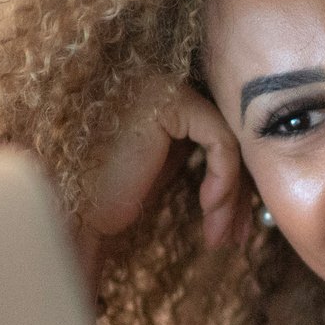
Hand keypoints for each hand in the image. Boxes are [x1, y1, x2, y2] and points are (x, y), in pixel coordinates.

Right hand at [73, 81, 250, 279]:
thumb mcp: (164, 170)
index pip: (218, 135)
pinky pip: (221, 141)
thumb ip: (202, 158)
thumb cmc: (110, 197)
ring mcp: (166, 89)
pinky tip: (209, 208)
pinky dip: (225, 179)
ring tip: (219, 237)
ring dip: (230, 197)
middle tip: (236, 238)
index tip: (234, 228)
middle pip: (226, 137)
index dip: (232, 184)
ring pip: (228, 142)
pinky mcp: (171, 102)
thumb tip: (251, 175)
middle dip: (237, 195)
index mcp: (163, 98)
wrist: (73, 211)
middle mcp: (165, 85)